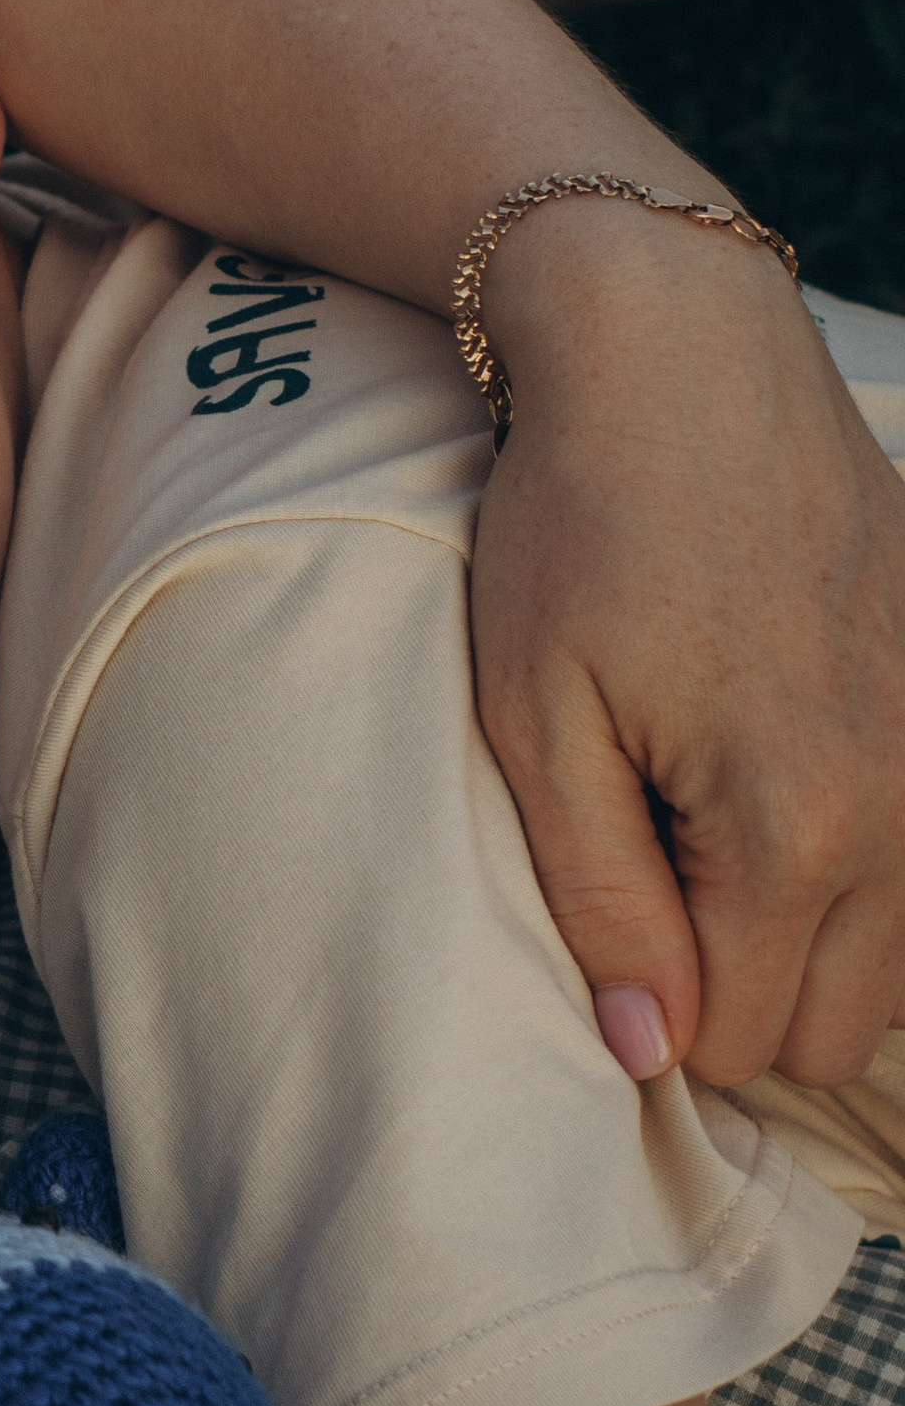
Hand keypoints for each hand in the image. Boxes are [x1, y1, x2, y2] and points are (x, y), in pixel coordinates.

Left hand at [470, 201, 904, 1088]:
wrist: (683, 356)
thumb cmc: (580, 528)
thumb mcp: (536, 719)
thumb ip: (599, 897)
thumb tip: (645, 1048)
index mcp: (794, 826)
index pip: (740, 1037)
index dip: (655, 1011)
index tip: (603, 919)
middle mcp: (903, 804)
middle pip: (841, 1029)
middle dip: (741, 997)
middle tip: (651, 886)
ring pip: (902, 961)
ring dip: (811, 943)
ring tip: (709, 841)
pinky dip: (863, 865)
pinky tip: (778, 786)